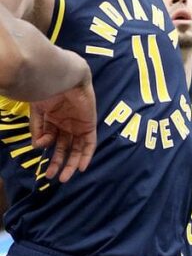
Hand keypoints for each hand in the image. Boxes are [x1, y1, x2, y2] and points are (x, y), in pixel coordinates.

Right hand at [29, 60, 95, 181]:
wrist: (63, 77)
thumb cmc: (46, 90)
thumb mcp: (37, 111)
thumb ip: (37, 128)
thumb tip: (38, 147)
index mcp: (52, 120)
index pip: (51, 141)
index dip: (48, 153)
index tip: (42, 162)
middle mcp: (65, 124)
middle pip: (63, 147)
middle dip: (58, 162)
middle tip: (52, 177)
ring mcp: (77, 125)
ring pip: (76, 148)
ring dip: (70, 163)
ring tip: (64, 177)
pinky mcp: (89, 125)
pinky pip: (89, 143)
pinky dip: (86, 155)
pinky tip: (80, 167)